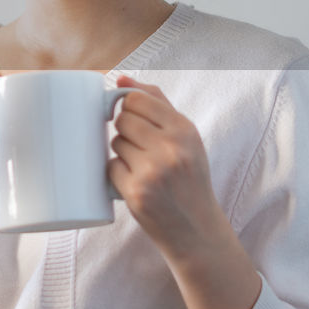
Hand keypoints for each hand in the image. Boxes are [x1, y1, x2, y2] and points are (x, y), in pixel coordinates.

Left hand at [106, 74, 225, 261]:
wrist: (197, 229)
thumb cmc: (188, 178)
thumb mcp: (186, 138)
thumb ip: (157, 103)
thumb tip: (119, 78)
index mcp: (185, 130)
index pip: (136, 98)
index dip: (129, 108)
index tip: (134, 119)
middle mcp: (171, 148)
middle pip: (122, 119)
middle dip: (126, 132)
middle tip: (142, 149)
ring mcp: (152, 171)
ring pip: (115, 143)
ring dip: (122, 153)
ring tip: (143, 168)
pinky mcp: (135, 192)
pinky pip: (110, 167)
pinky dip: (118, 174)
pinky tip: (135, 183)